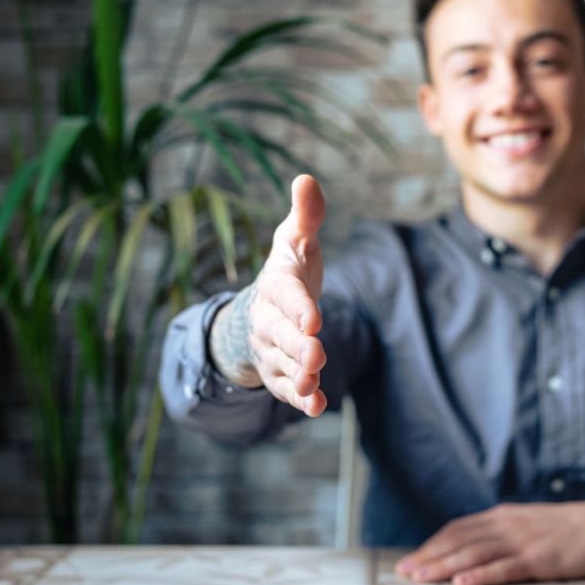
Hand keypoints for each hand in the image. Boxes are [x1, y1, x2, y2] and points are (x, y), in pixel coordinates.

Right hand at [211, 174, 327, 415]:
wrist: (265, 308)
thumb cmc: (288, 271)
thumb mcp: (296, 240)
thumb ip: (306, 215)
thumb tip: (307, 178)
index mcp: (277, 286)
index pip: (286, 297)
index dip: (298, 308)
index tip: (312, 319)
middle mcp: (269, 321)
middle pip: (281, 336)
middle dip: (297, 346)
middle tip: (315, 355)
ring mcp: (273, 351)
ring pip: (283, 366)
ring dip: (299, 376)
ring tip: (312, 383)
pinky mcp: (280, 373)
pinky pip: (287, 389)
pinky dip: (301, 400)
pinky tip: (318, 407)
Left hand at [395, 497, 584, 584]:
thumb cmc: (565, 529)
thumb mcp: (526, 524)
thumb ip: (499, 534)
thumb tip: (469, 548)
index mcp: (501, 516)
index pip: (457, 529)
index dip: (432, 544)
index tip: (411, 559)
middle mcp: (506, 524)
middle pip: (459, 541)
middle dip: (429, 556)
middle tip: (405, 571)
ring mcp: (522, 540)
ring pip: (475, 554)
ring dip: (445, 566)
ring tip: (423, 577)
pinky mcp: (539, 559)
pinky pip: (504, 568)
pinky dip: (481, 576)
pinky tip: (463, 583)